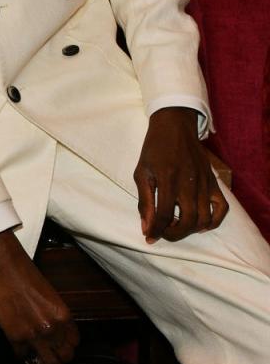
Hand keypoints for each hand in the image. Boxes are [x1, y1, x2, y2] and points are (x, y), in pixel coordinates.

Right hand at [0, 229, 78, 363]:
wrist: (5, 269)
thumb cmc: (27, 277)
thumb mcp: (50, 298)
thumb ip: (55, 317)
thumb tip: (55, 332)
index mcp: (64, 316)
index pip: (74, 342)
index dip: (69, 348)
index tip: (64, 351)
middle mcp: (52, 329)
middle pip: (64, 357)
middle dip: (61, 362)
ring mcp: (34, 335)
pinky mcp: (15, 337)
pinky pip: (22, 355)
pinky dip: (22, 355)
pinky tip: (22, 352)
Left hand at [133, 107, 227, 243]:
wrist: (175, 127)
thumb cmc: (154, 150)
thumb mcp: (141, 173)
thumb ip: (144, 202)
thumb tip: (146, 228)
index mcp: (167, 179)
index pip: (164, 215)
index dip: (157, 231)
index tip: (150, 237)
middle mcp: (188, 182)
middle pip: (188, 221)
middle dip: (174, 234)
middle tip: (164, 232)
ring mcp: (204, 183)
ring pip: (204, 218)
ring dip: (190, 229)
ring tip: (178, 225)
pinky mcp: (213, 182)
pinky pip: (222, 208)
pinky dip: (213, 221)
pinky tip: (199, 222)